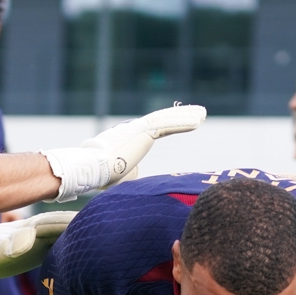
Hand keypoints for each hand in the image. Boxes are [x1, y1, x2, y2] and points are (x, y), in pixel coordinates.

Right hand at [42, 105, 206, 200]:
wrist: (92, 170)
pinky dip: (184, 123)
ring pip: (167, 119)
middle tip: (198, 115)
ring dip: (187, 116)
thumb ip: (130, 174)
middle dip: (182, 116)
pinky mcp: (143, 132)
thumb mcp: (120, 177)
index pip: (153, 129)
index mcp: (128, 137)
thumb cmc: (102, 178)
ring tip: (203, 115)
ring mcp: (138, 129)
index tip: (180, 123)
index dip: (168, 125)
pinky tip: (198, 121)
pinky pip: (169, 125)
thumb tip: (135, 180)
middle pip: (163, 120)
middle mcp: (133, 129)